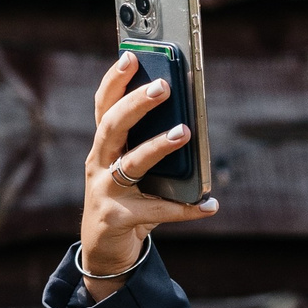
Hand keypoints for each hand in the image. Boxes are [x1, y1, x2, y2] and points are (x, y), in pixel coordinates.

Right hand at [78, 51, 217, 288]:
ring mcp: (104, 191)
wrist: (105, 251)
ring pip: (131, 162)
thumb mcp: (133, 170)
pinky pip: (157, 210)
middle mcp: (98, 164)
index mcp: (104, 146)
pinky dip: (186, 209)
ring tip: (184, 132)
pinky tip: (209, 205)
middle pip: (112, 126)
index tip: (131, 56)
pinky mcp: (117, 217)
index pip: (104, 105)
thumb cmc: (126, 201)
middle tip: (162, 86)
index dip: (115, 80)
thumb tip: (189, 124)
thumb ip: (150, 147)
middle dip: (136, 103)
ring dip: (158, 146)